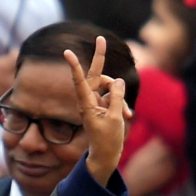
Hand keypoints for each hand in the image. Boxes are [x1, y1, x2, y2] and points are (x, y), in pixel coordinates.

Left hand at [63, 37, 128, 185]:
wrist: (105, 157)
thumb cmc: (107, 141)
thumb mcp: (115, 118)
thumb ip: (116, 97)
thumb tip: (118, 80)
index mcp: (87, 106)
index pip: (81, 82)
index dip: (75, 67)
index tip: (67, 53)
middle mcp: (89, 102)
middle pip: (96, 76)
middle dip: (100, 60)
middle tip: (101, 39)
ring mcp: (96, 103)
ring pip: (109, 87)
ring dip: (120, 97)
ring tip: (127, 114)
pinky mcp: (103, 107)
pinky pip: (114, 97)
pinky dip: (122, 105)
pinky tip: (128, 116)